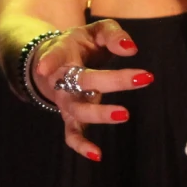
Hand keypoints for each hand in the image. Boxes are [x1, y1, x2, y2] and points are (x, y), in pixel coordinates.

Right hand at [29, 19, 153, 160]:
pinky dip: (81, 146)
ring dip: (100, 114)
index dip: (50, 61)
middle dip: (112, 80)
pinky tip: (98, 155)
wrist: (59, 64)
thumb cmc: (82, 44)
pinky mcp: (70, 118)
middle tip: (141, 77)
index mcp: (64, 53)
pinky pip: (72, 135)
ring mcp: (65, 101)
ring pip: (78, 110)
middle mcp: (62, 79)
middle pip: (82, 81)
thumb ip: (113, 34)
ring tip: (125, 113)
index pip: (56, 54)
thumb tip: (131, 49)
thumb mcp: (96, 31)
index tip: (45, 68)